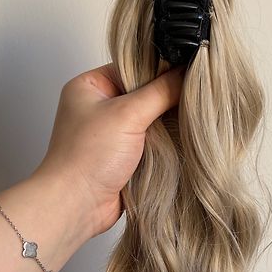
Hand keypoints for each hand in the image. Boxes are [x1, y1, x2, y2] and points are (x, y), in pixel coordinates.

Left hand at [30, 62, 185, 237]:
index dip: (160, 68)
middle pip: (145, 92)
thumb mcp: (127, 114)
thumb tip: (188, 73)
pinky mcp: (123, 156)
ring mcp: (112, 133)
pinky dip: (165, 143)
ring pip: (151, 119)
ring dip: (167, 123)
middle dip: (167, 98)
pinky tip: (182, 139)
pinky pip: (151, 141)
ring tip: (192, 119)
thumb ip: (161, 91)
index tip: (188, 70)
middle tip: (195, 96)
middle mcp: (99, 106)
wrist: (76, 205)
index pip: (133, 66)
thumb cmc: (87, 157)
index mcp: (90, 86)